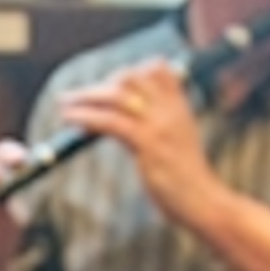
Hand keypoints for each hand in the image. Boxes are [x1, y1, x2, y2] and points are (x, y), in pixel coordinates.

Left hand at [59, 61, 205, 217]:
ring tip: (65, 104)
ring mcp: (159, 125)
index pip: (157, 68)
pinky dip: (86, 116)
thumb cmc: (188, 180)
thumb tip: (132, 120)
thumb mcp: (180, 142)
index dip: (130, 71)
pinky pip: (111, 121)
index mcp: (179, 107)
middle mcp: (170, 110)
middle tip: (80, 97)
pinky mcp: (148, 144)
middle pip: (131, 76)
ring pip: (116, 96)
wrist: (204, 202)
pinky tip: (71, 118)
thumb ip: (163, 125)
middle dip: (102, 83)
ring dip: (85, 97)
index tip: (109, 85)